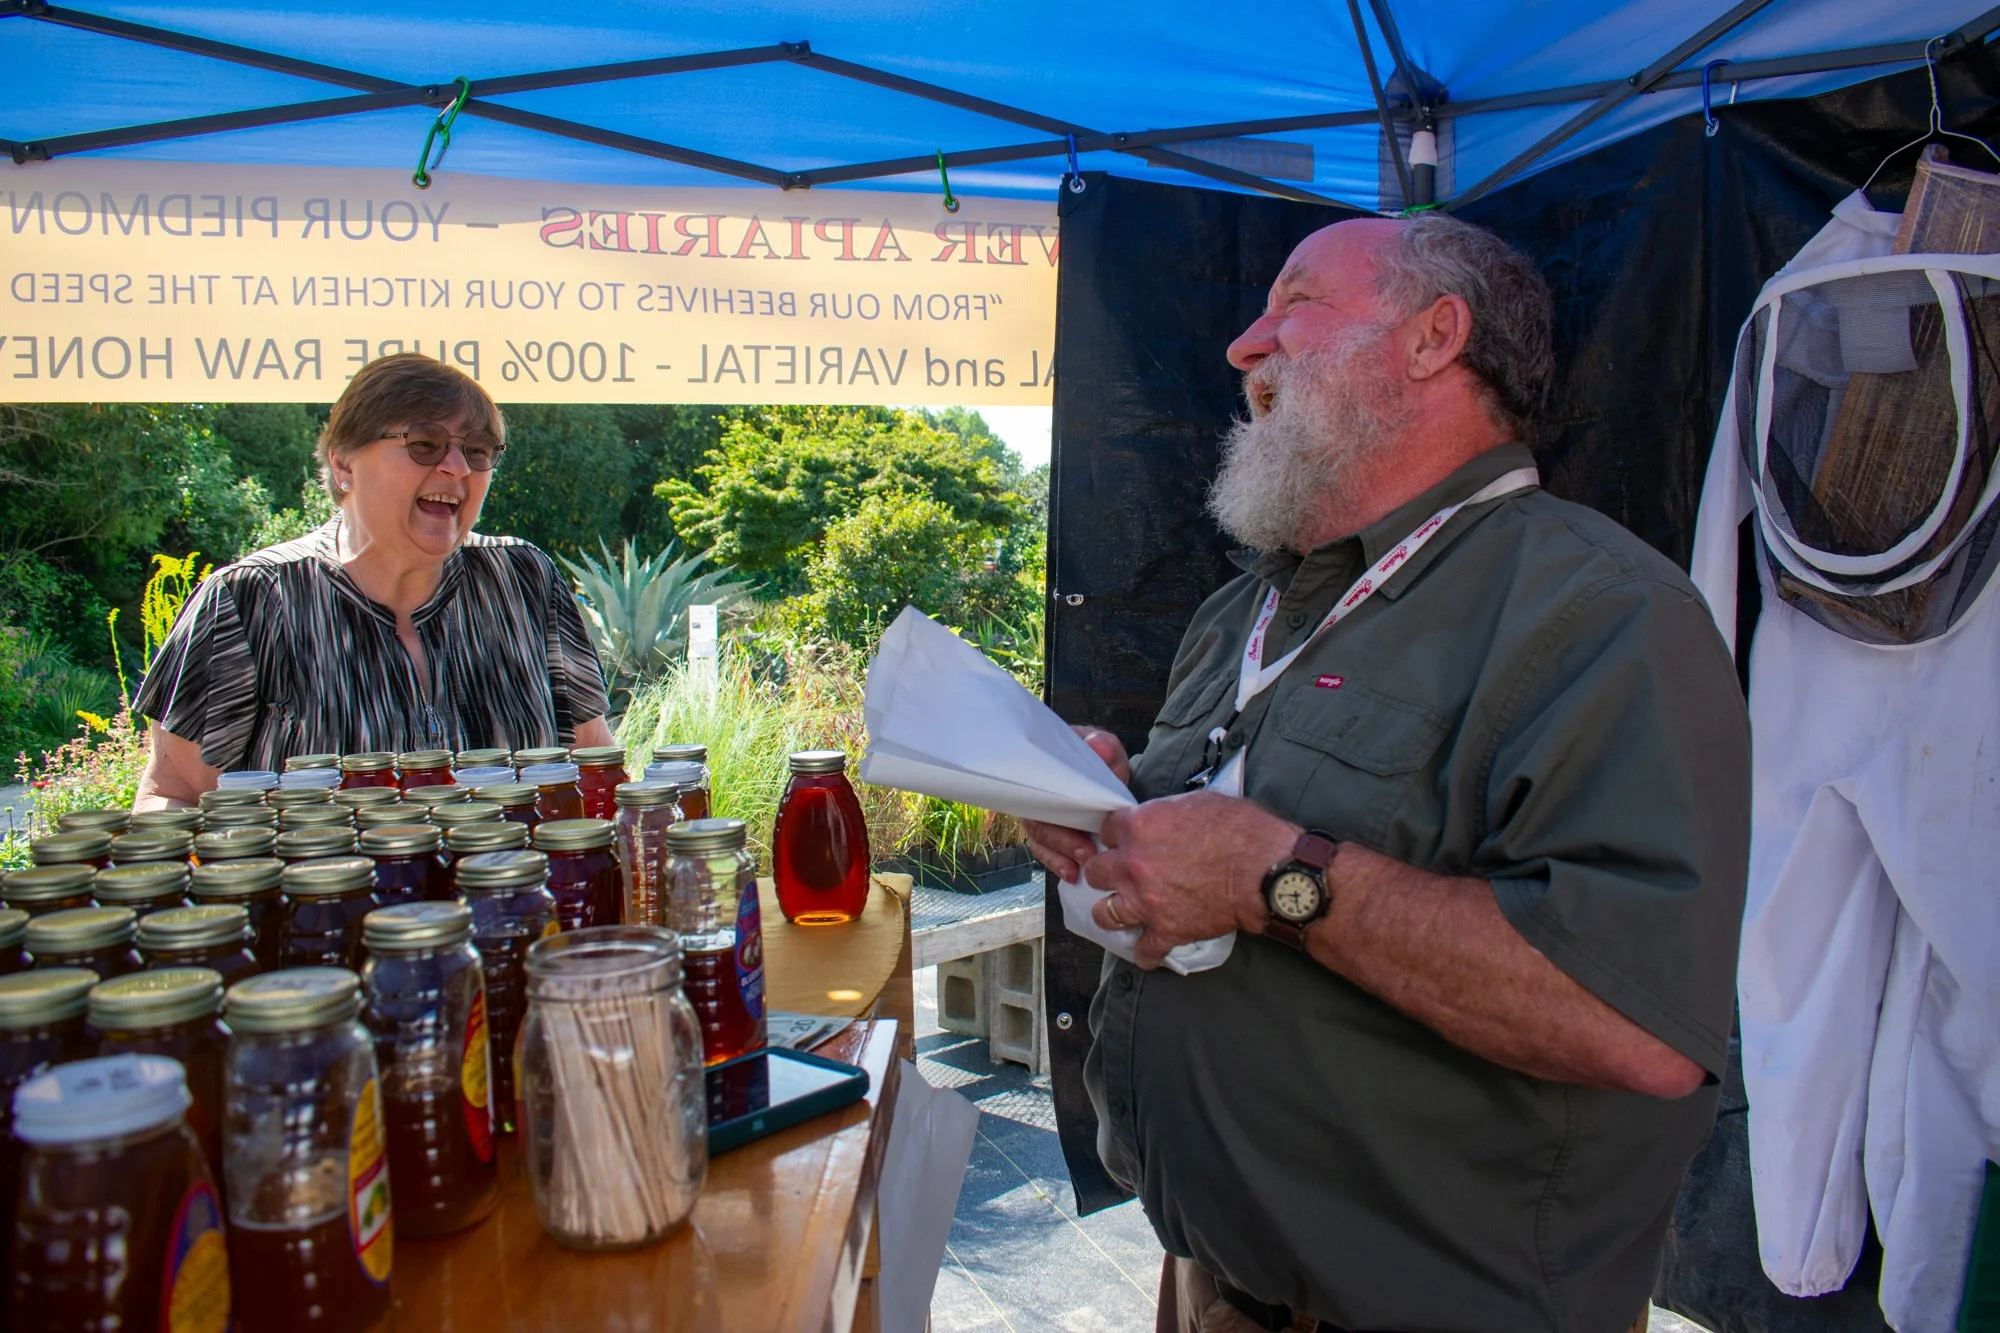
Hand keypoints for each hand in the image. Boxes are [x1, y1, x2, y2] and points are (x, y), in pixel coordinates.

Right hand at [1024, 725, 1131, 881]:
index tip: (1072, 813)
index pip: (1037, 778)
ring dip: (1059, 854)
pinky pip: (1045, 852)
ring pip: (1040, 837)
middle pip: (1037, 816)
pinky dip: (1057, 864)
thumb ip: (1106, 747)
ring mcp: (1040, 813)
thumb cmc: (1105, 764)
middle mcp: (1036, 790)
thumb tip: (1097, 746)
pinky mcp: (1048, 834)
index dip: (1049, 797)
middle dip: (1060, 838)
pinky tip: (1072, 874)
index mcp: (1047, 764)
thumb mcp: (1109, 752)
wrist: (1110, 780)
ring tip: (1080, 866)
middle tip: (1084, 851)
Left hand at [1083, 790, 1298, 967]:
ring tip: (1122, 910)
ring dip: (1113, 911)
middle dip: (1106, 872)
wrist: (1265, 870)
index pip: (1106, 831)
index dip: (1117, 836)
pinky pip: (1144, 951)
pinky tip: (1149, 947)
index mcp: (1139, 827)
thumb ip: (1166, 813)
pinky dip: (1146, 952)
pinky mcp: (1167, 930)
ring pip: (1105, 913)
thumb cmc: (1241, 829)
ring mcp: (1146, 901)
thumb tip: (1162, 818)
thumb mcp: (1197, 802)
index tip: (1126, 841)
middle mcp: (1133, 865)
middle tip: (1120, 874)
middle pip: (1096, 871)